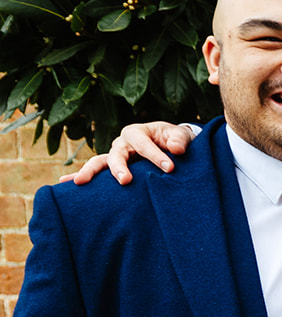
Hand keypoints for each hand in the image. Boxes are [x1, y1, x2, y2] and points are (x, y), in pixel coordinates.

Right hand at [61, 122, 191, 184]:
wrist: (170, 146)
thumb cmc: (174, 140)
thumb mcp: (180, 137)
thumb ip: (179, 141)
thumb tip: (177, 150)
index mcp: (137, 132)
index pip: (143, 144)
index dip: (155, 156)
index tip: (170, 168)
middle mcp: (122, 143)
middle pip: (116, 154)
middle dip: (119, 167)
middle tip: (125, 180)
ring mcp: (115, 156)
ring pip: (100, 162)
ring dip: (90, 172)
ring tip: (81, 183)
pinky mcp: (113, 168)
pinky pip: (96, 172)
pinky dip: (80, 176)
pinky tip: (65, 184)